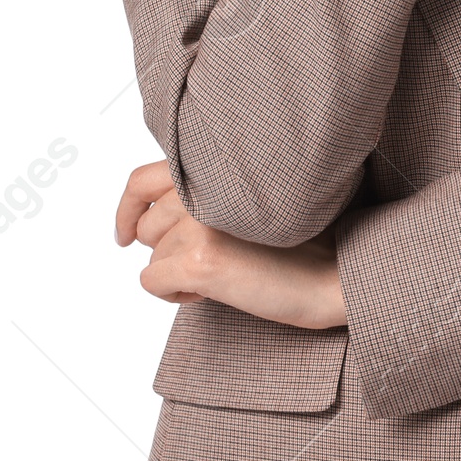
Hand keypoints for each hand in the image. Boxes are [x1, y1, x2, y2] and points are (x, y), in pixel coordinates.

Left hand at [114, 160, 347, 330]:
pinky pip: (152, 282)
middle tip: (208, 260)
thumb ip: (209, 192)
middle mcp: (203, 187)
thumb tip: (157, 215)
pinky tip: (211, 291)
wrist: (335, 272)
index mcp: (214, 166)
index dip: (128, 207)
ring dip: (177, 271)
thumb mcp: (250, 199)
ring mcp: (199, 221)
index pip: (143, 179)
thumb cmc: (305, 238)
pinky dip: (175, 294)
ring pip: (152, 255)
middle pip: (146, 225)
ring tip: (222, 271)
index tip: (125, 230)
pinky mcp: (200, 260)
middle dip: (168, 249)